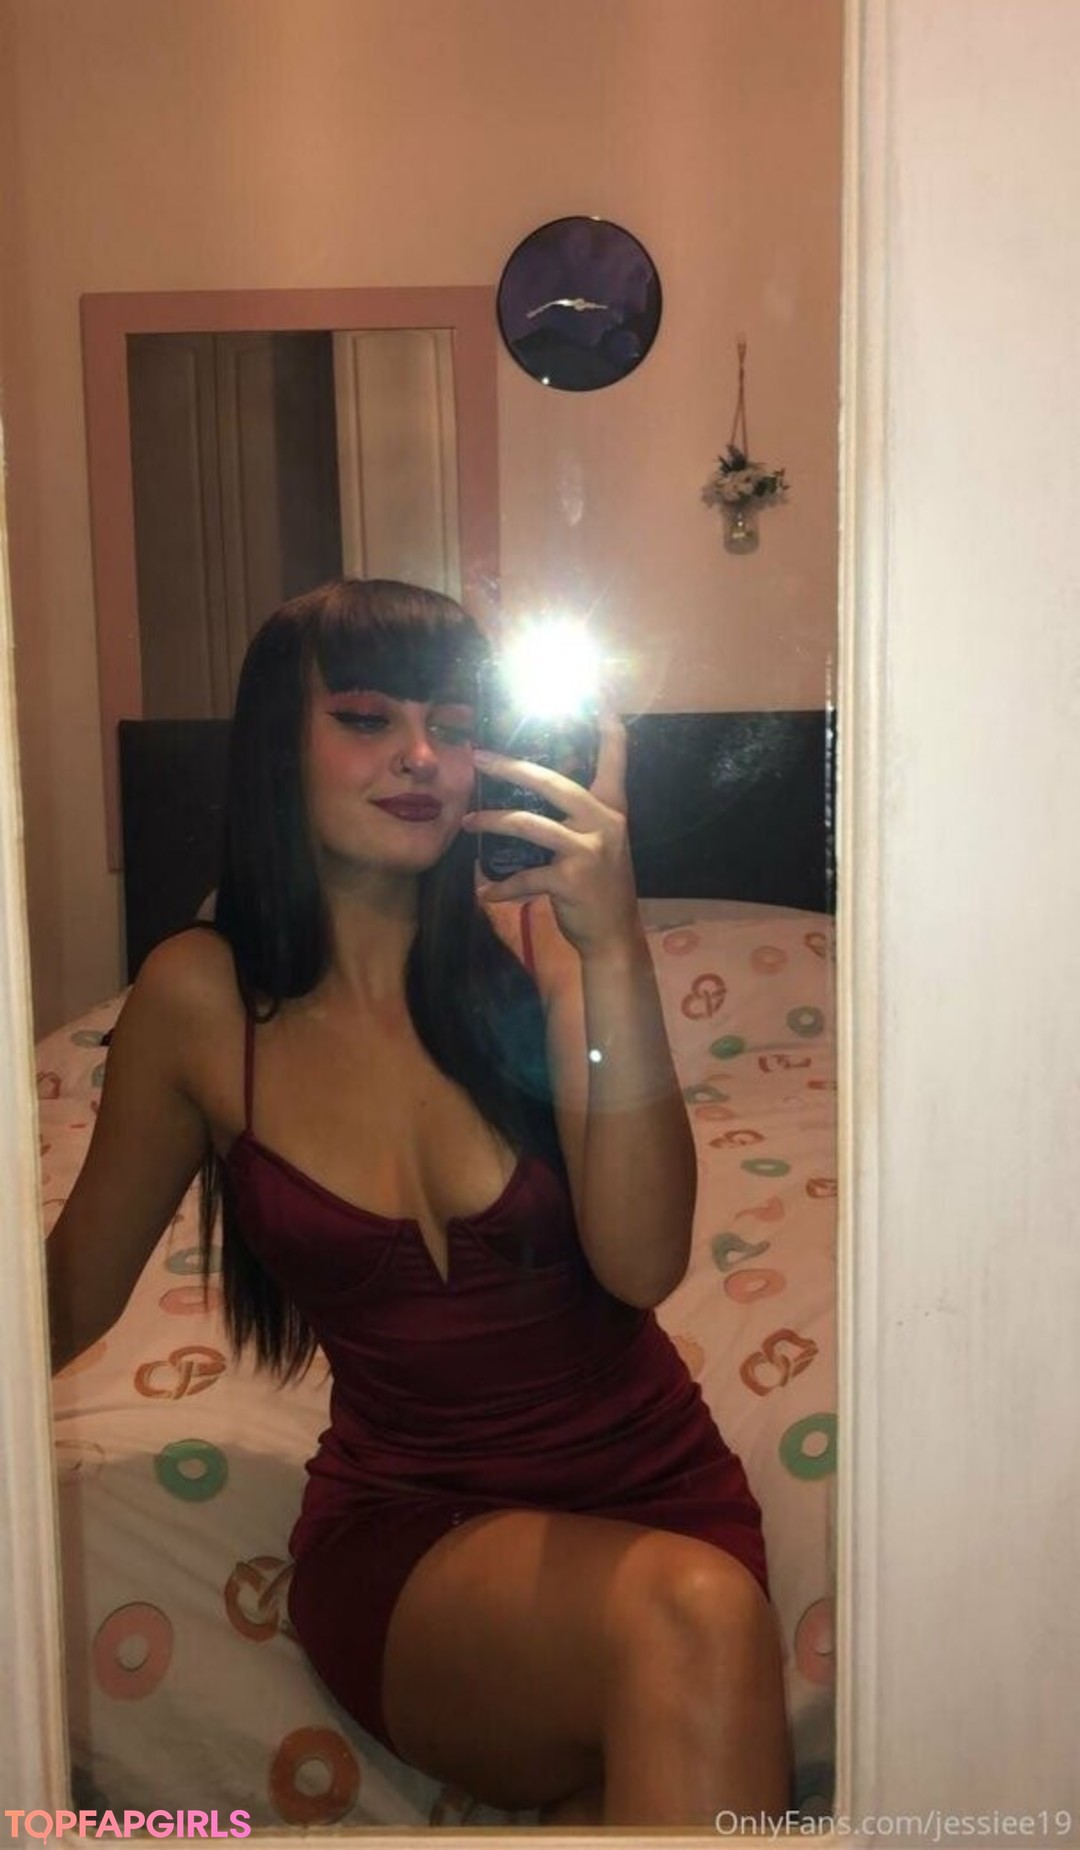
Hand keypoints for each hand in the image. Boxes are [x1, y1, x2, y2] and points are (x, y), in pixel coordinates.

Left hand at [464, 709, 639, 959]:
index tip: (595, 694)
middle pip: (553, 782)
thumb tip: (534, 787)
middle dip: (511, 767)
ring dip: (492, 822)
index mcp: (613, 808)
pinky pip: (526, 878)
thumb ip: (579, 816)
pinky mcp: (572, 880)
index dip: (606, 724)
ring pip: (529, 825)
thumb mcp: (600, 843)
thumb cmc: (601, 886)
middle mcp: (605, 822)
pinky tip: (484, 893)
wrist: (615, 936)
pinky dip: (501, 887)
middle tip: (479, 758)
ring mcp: (589, 851)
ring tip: (467, 822)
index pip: (615, 756)